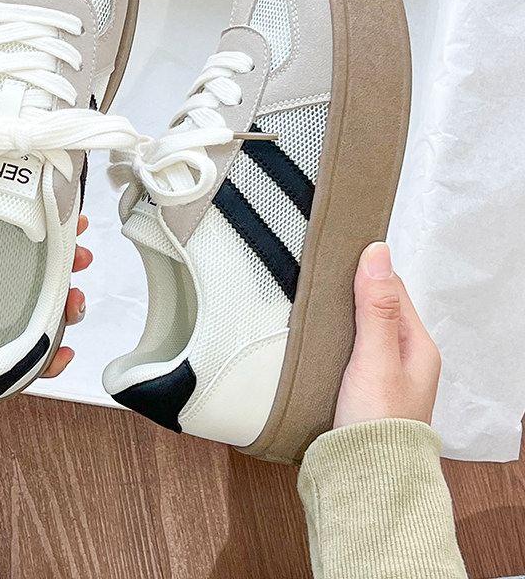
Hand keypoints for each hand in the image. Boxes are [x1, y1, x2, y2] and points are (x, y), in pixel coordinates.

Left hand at [0, 135, 90, 377]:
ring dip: (68, 307)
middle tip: (80, 258)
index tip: (69, 217)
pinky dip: (52, 358)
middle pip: (40, 274)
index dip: (48, 226)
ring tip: (73, 305)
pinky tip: (61, 352)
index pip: (16, 238)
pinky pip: (30, 362)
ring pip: (44, 314)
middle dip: (68, 264)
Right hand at [333, 242, 440, 427]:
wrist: (364, 478)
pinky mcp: (364, 387)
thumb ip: (376, 308)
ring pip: (362, 328)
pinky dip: (336, 338)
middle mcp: (405, 356)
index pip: (392, 288)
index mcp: (418, 345)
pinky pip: (351, 349)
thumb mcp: (375, 358)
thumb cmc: (377, 424)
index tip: (337, 254)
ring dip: (342, 316)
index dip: (365, 270)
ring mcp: (384, 373)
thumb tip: (378, 253)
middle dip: (351, 291)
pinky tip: (318, 339)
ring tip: (315, 304)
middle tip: (319, 277)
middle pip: (377, 307)